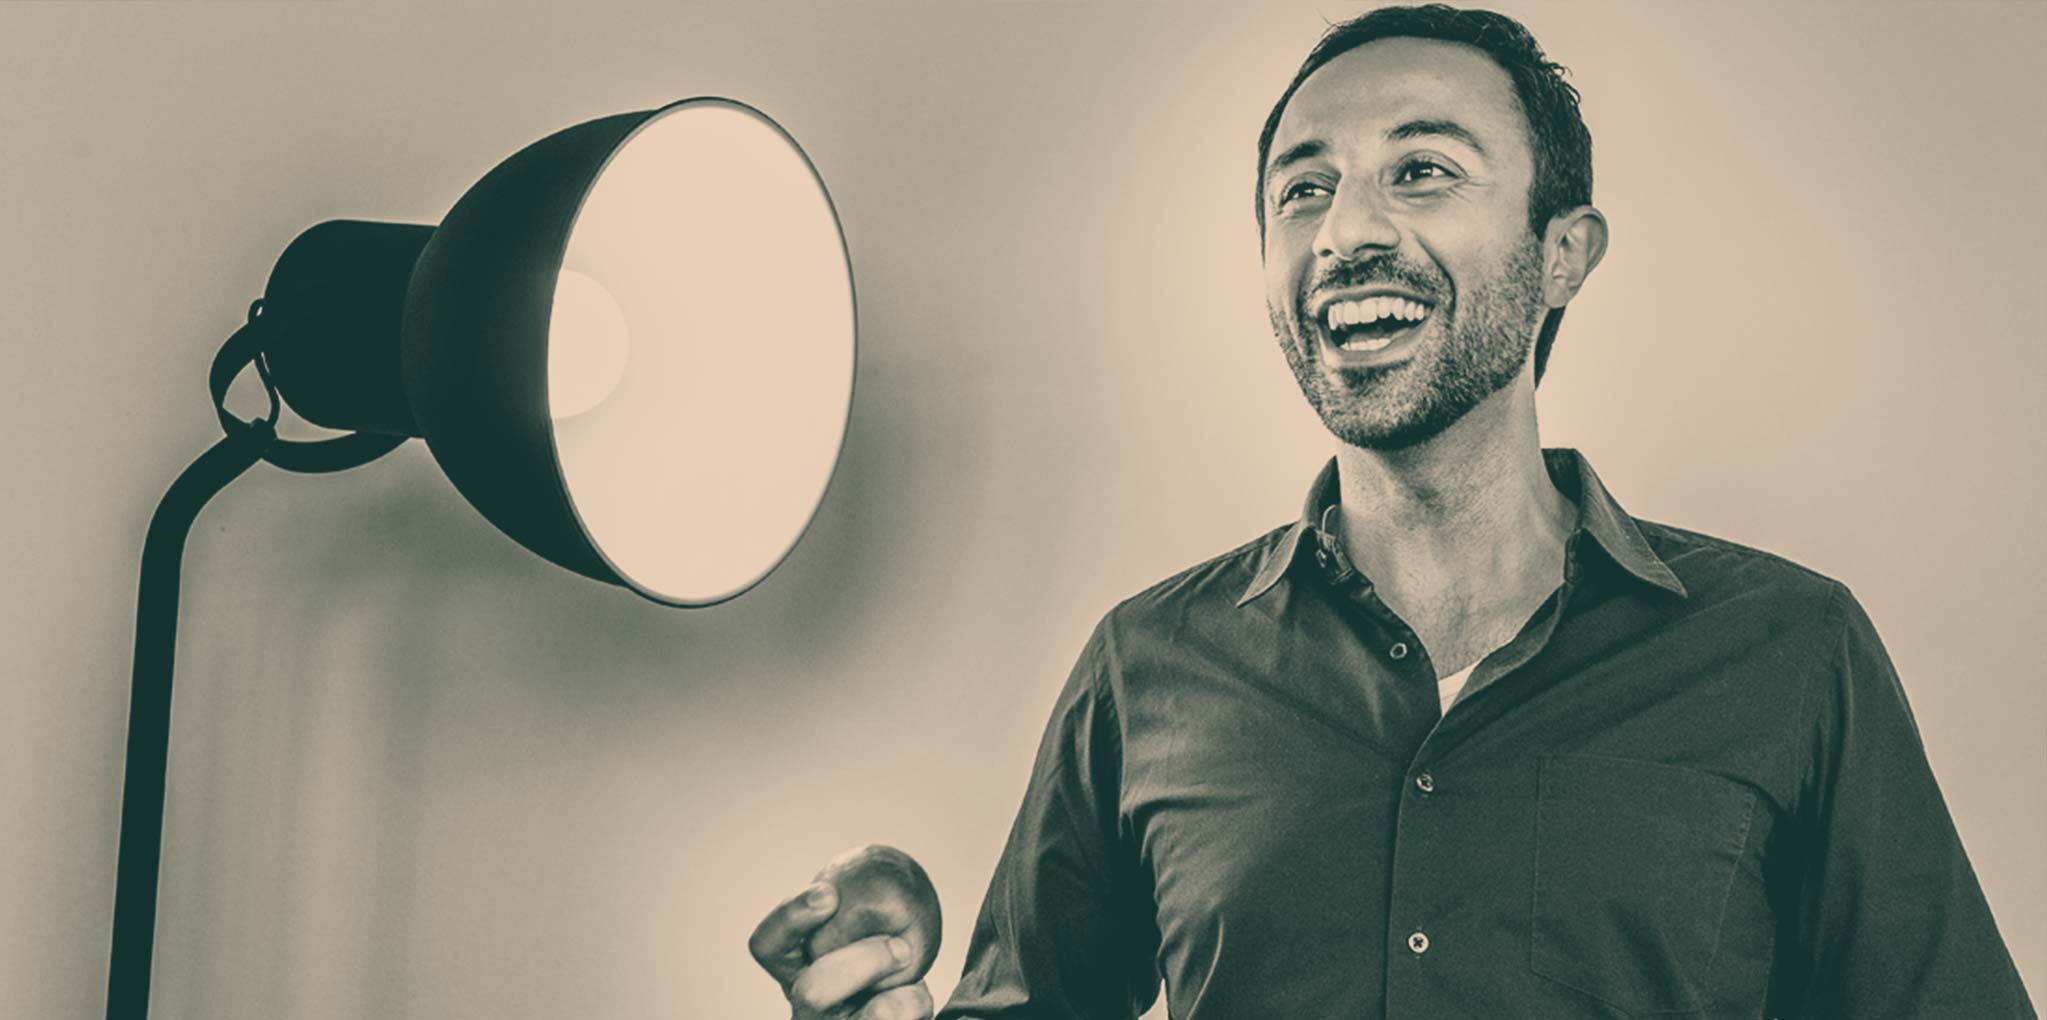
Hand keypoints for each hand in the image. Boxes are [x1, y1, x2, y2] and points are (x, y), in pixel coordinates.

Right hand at [750, 881, 935, 1019]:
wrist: (903, 1003)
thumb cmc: (880, 954)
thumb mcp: (863, 925)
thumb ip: (859, 905)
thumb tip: (881, 874)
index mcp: (796, 971)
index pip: (768, 947)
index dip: (791, 919)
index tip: (829, 893)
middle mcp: (809, 1008)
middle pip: (812, 992)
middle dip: (862, 962)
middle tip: (900, 944)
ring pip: (866, 1019)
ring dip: (897, 988)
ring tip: (909, 958)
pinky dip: (916, 1001)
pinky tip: (916, 992)